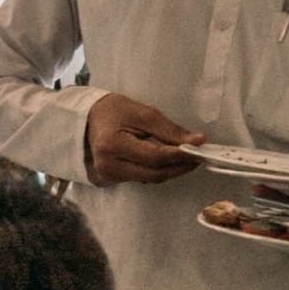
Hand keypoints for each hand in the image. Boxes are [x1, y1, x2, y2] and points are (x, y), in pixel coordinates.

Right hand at [84, 93, 203, 185]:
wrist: (89, 118)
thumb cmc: (114, 111)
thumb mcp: (144, 114)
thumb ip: (171, 131)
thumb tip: (197, 142)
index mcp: (112, 145)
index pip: (154, 157)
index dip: (180, 155)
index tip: (199, 148)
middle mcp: (108, 164)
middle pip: (155, 173)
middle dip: (180, 166)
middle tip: (198, 155)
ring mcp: (108, 174)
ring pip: (151, 178)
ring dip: (171, 169)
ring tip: (186, 156)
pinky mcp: (112, 178)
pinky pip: (143, 177)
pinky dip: (159, 170)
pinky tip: (167, 160)